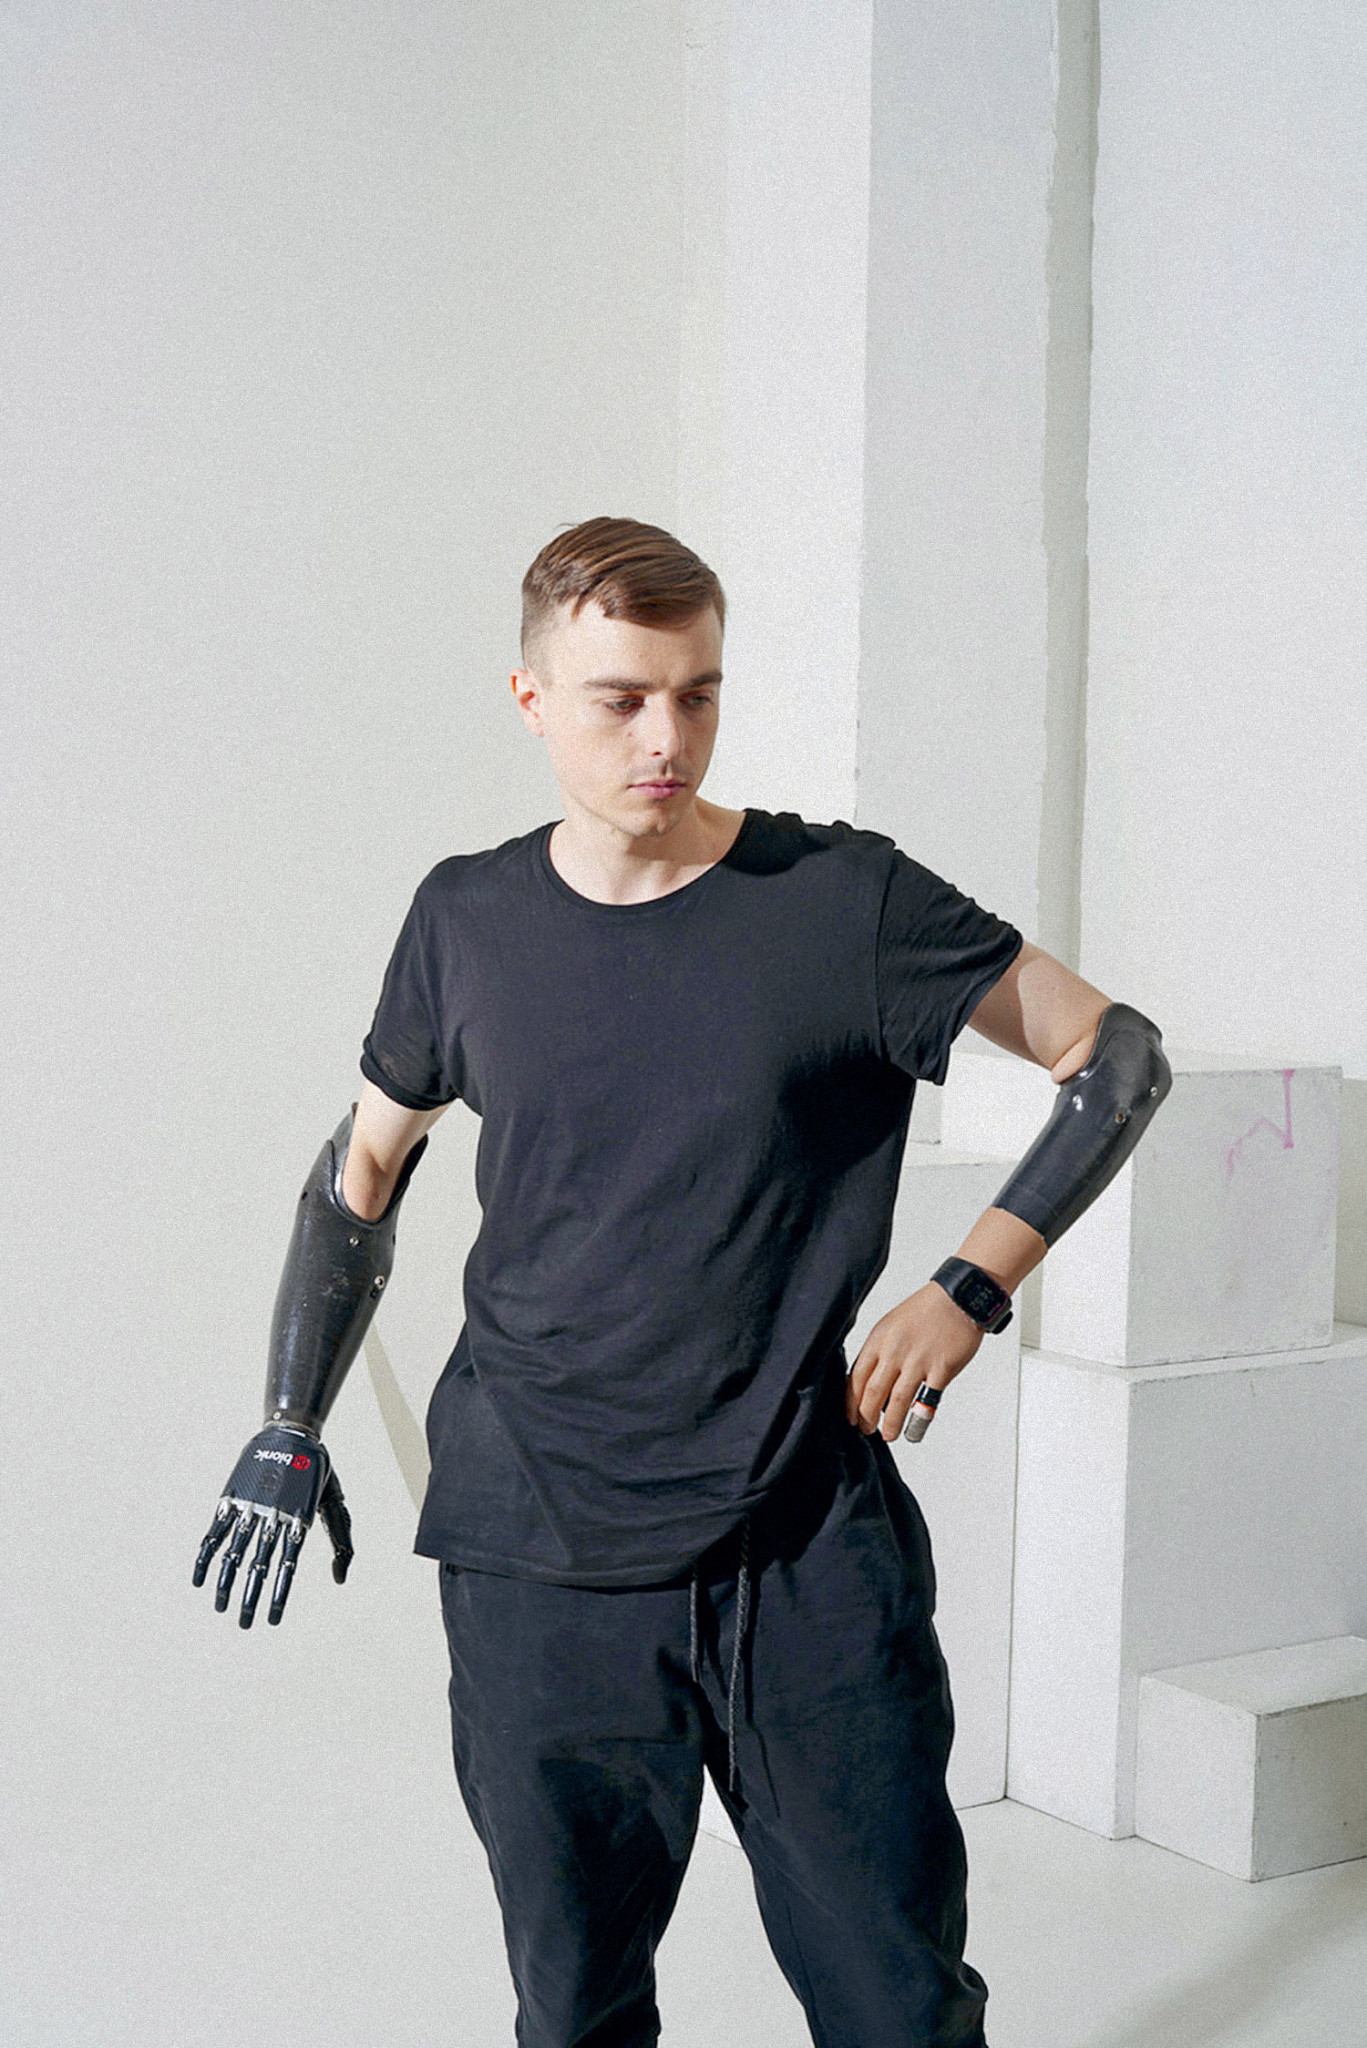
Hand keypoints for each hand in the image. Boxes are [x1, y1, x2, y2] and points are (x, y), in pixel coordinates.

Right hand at [192, 1425, 353, 1627]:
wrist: (291, 1429)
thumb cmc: (317, 1470)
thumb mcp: (335, 1501)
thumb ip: (341, 1540)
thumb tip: (340, 1580)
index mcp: (298, 1519)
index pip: (287, 1566)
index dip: (279, 1594)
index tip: (274, 1620)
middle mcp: (272, 1516)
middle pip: (259, 1565)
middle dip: (251, 1597)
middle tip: (246, 1624)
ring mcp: (250, 1506)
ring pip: (235, 1552)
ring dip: (227, 1582)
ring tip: (222, 1607)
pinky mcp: (231, 1497)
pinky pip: (216, 1532)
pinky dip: (206, 1556)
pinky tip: (200, 1579)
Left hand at [845, 1283, 983, 1441]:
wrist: (958, 1298)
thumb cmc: (927, 1310)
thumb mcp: (892, 1325)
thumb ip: (881, 1352)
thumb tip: (873, 1382)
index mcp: (879, 1340)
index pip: (856, 1377)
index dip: (851, 1401)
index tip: (850, 1416)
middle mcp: (895, 1351)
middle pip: (872, 1392)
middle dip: (866, 1417)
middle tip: (867, 1429)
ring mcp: (918, 1361)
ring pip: (896, 1401)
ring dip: (890, 1423)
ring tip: (888, 1434)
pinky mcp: (941, 1369)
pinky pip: (927, 1400)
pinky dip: (918, 1418)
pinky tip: (914, 1428)